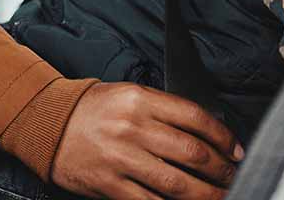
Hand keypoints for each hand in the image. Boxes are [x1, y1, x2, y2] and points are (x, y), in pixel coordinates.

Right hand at [50, 82, 243, 199]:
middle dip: (221, 170)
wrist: (48, 123)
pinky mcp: (110, 185)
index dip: (222, 136)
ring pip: (178, 185)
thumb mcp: (127, 94)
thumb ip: (162, 109)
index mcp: (139, 99)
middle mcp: (132, 127)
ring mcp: (121, 158)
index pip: (194, 117)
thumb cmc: (91, 108)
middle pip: (193, 153)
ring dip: (208, 196)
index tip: (235, 149)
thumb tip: (203, 132)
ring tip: (221, 197)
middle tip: (233, 176)